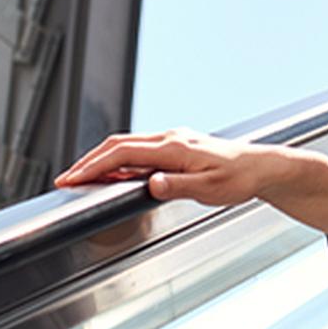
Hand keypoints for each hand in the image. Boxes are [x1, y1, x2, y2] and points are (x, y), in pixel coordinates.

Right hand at [53, 128, 276, 205]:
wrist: (261, 166)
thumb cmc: (240, 178)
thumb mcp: (210, 190)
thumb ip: (178, 187)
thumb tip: (150, 184)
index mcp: (175, 148)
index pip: (123, 154)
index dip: (94, 166)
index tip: (72, 179)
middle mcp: (171, 138)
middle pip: (118, 144)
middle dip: (89, 161)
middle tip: (66, 179)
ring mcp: (173, 140)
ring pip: (127, 145)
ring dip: (103, 159)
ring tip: (83, 178)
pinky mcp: (177, 145)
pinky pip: (140, 149)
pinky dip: (120, 160)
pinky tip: (115, 174)